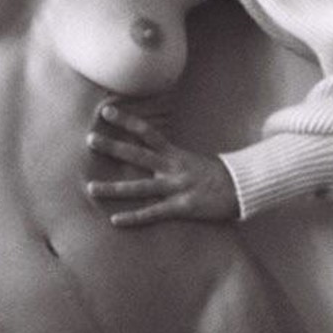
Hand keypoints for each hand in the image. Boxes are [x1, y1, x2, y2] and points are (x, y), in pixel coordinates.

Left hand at [85, 104, 238, 225]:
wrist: (243, 189)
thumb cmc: (217, 175)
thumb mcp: (192, 160)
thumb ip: (170, 156)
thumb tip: (151, 151)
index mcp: (175, 153)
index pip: (147, 132)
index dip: (127, 121)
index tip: (106, 112)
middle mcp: (172, 167)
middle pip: (137, 154)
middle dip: (113, 147)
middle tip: (89, 139)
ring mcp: (176, 187)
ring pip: (140, 187)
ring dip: (114, 188)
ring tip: (90, 188)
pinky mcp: (182, 207)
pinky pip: (153, 213)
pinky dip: (134, 218)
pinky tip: (115, 220)